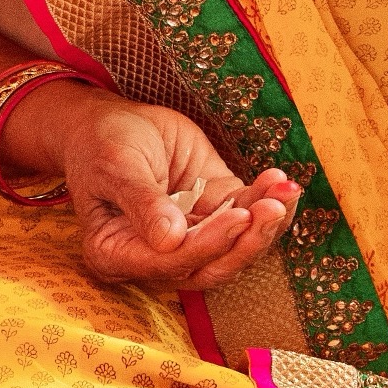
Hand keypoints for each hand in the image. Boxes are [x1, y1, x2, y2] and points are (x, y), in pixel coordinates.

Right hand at [31, 92, 299, 294]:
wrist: (112, 120)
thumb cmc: (102, 144)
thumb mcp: (115, 166)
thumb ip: (141, 203)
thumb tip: (170, 240)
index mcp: (116, 254)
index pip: (169, 264)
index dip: (207, 245)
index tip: (237, 216)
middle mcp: (154, 257)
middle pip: (209, 267)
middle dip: (246, 242)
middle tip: (273, 208)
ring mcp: (188, 237)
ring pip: (233, 249)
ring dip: (265, 226)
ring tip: (286, 192)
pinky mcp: (212, 212)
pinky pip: (244, 216)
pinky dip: (266, 202)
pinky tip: (281, 181)